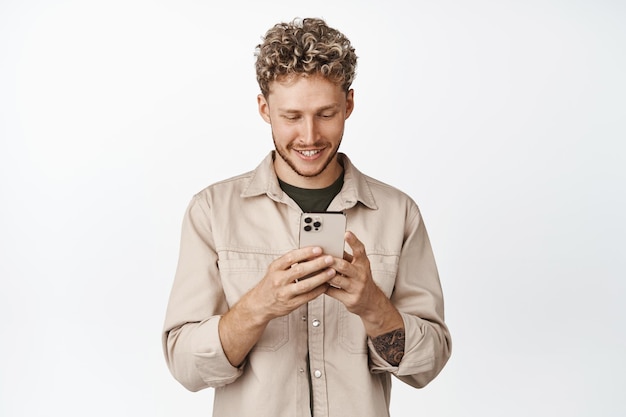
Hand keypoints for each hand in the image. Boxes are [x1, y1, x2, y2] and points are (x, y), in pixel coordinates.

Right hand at [219, 246, 335, 366]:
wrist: (259, 304)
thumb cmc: (271, 283)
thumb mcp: (276, 269)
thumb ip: (290, 262)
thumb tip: (311, 253)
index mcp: (275, 268)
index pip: (291, 257)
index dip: (306, 252)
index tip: (318, 249)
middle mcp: (278, 280)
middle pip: (300, 270)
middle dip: (317, 264)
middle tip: (330, 259)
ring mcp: (284, 293)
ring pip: (305, 285)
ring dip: (320, 278)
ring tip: (331, 272)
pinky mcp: (290, 304)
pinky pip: (307, 297)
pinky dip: (318, 290)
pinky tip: (326, 285)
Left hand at [325, 231, 403, 336]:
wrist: (371, 301)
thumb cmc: (360, 280)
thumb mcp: (358, 266)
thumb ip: (345, 258)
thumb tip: (328, 247)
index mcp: (363, 263)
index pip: (360, 250)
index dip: (353, 241)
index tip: (346, 233)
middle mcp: (361, 275)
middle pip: (344, 266)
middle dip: (330, 261)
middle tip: (318, 255)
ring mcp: (356, 288)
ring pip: (337, 279)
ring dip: (323, 274)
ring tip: (313, 269)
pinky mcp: (350, 299)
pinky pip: (333, 292)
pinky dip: (323, 287)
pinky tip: (316, 283)